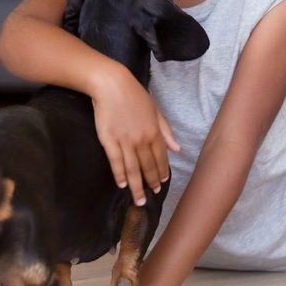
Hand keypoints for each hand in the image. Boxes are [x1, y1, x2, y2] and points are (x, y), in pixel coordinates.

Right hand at [89, 64, 179, 205]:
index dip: (161, 172)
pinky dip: (119, 175)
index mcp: (155, 132)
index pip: (161, 158)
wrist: (111, 85)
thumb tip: (176, 149)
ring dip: (137, 187)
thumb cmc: (134, 95)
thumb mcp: (155, 110)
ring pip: (133, 169)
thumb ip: (166, 131)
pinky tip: (122, 185)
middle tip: (152, 196)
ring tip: (138, 201)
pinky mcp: (109, 140)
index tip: (162, 183)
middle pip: (148, 166)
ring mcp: (125, 141)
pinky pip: (116, 162)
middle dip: (151, 183)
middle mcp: (142, 139)